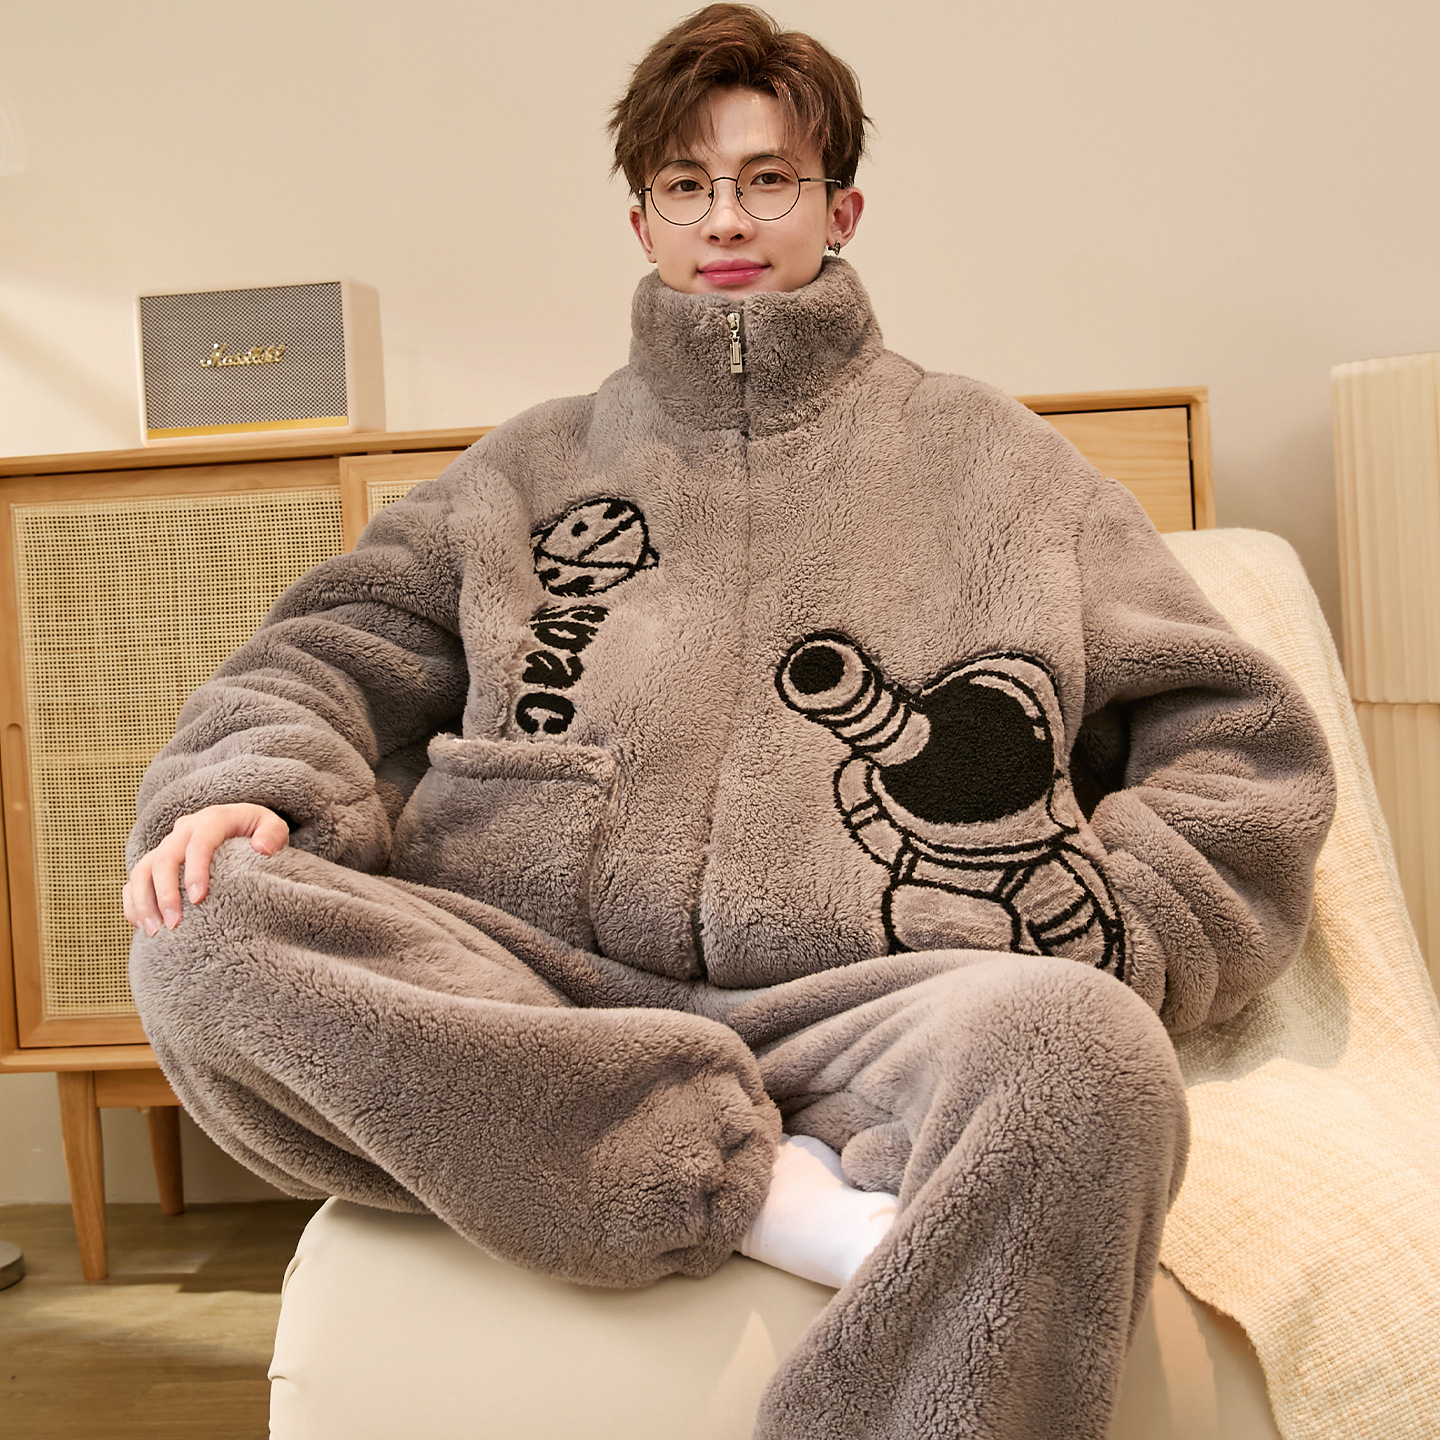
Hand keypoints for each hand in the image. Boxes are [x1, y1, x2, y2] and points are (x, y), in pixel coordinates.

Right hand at [123, 804, 288, 935]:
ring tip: (154, 932)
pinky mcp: (156, 862)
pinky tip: (141, 926)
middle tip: (173, 924)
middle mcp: (183, 830)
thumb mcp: (272, 825)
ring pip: (142, 870)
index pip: (198, 843)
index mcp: (212, 819)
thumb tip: (262, 848)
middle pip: (163, 858)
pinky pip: (135, 880)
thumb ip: (273, 834)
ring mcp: (166, 846)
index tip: (198, 899)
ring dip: (143, 901)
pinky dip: (133, 902)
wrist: (239, 824)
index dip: (195, 870)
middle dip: (165, 893)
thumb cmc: (258, 830)